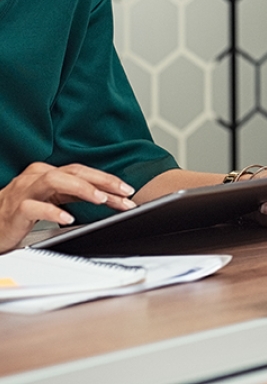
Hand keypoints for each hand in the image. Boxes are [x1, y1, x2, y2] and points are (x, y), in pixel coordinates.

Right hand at [0, 162, 135, 251]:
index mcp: (49, 173)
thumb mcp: (54, 200)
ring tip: (101, 199)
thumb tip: (111, 197)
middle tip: (124, 192)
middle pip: (74, 171)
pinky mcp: (15, 209)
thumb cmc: (22, 212)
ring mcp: (25, 191)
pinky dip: (53, 211)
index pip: (83, 171)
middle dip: (102, 181)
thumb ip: (77, 196)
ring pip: (54, 181)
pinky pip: (34, 207)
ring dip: (81, 188)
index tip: (128, 191)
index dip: (108, 179)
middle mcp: (37, 177)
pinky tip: (68, 218)